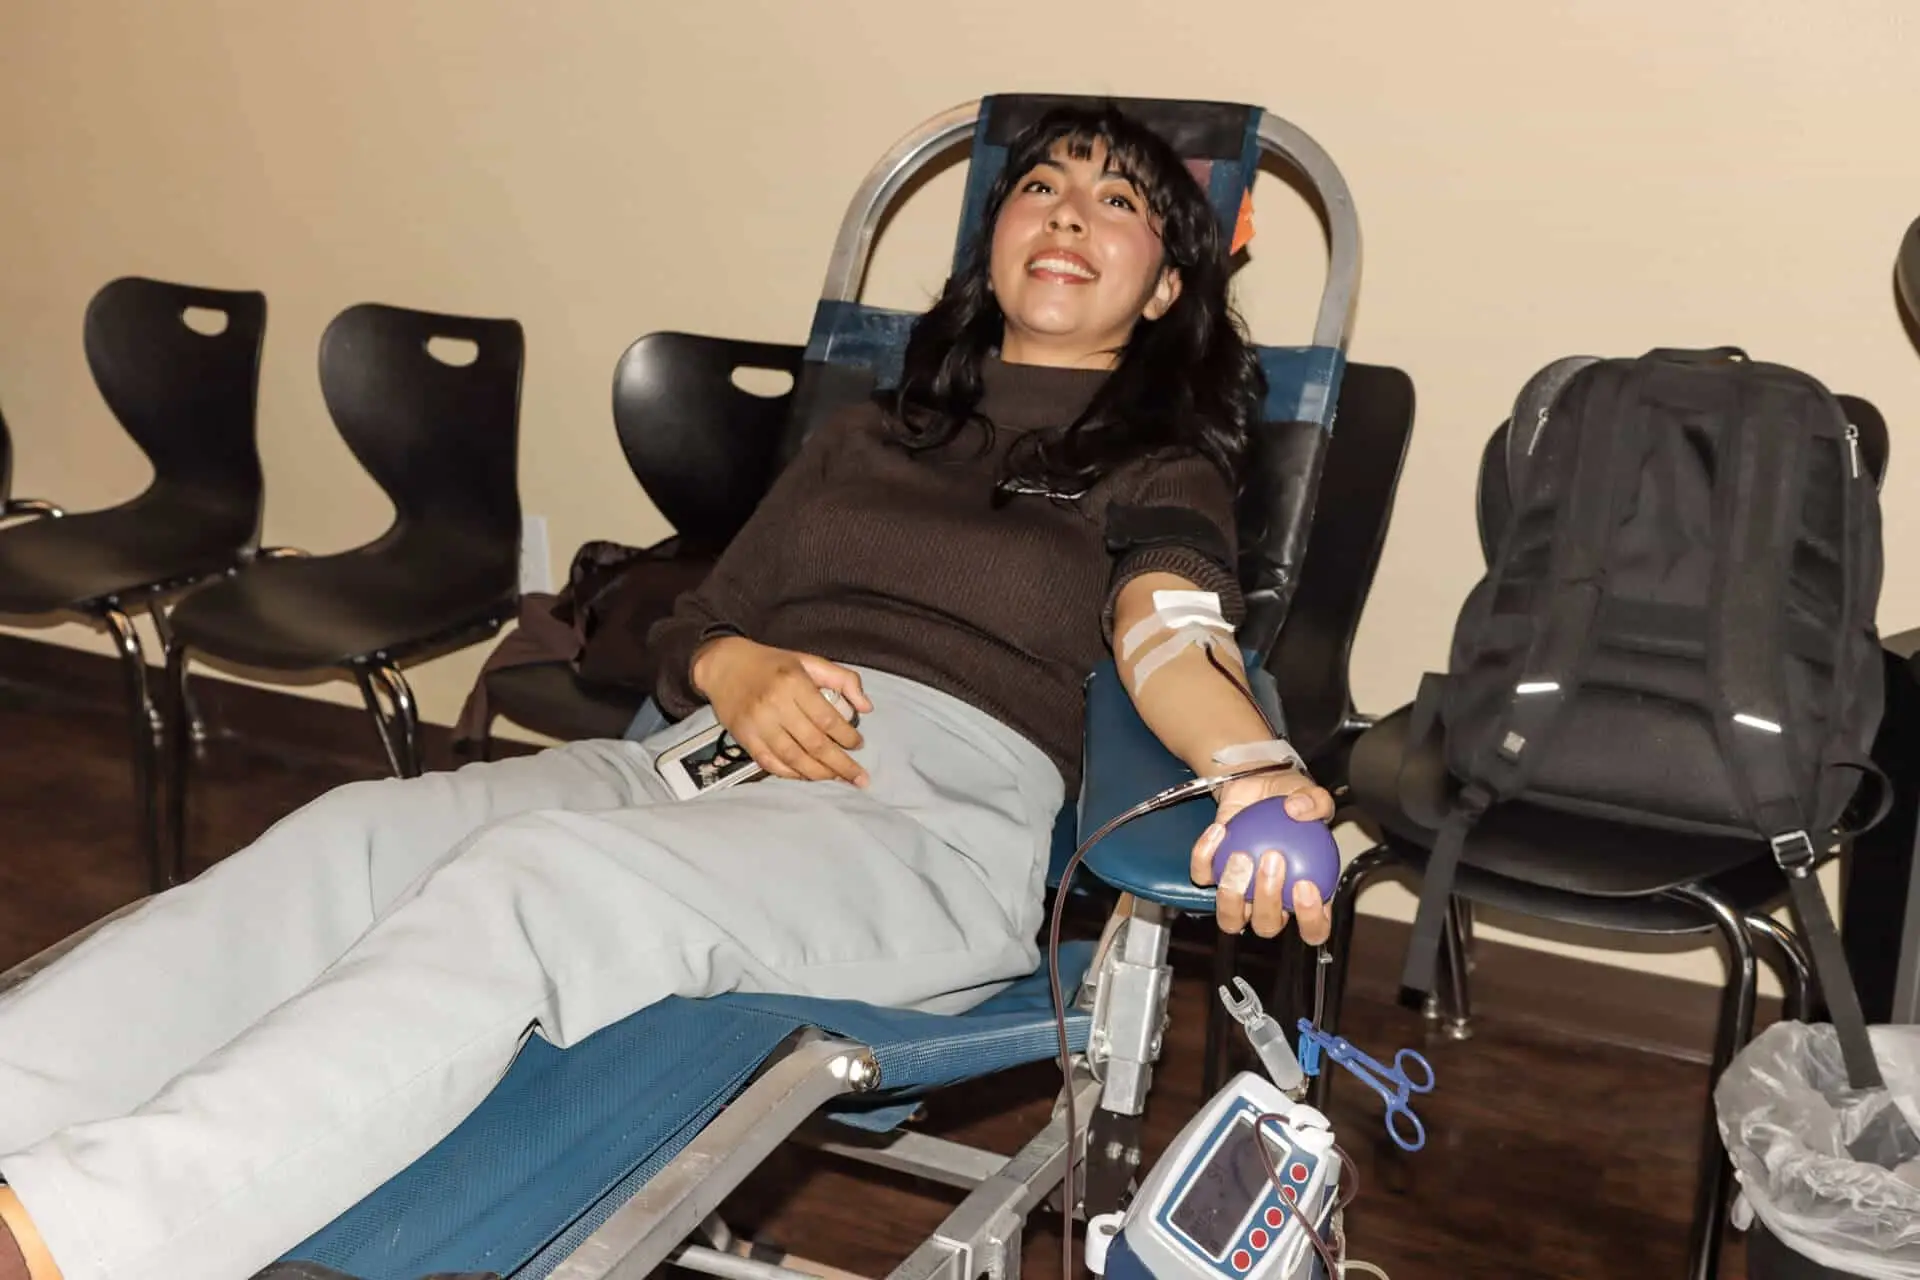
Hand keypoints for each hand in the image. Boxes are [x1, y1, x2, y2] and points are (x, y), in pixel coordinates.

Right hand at [691, 636, 874, 785]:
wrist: (724, 665)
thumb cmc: (771, 663)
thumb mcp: (809, 661)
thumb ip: (843, 679)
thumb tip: (867, 707)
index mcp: (794, 682)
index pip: (827, 719)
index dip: (847, 736)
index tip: (858, 745)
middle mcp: (775, 704)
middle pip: (814, 743)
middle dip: (840, 764)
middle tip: (859, 777)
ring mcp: (758, 723)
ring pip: (793, 758)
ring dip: (818, 773)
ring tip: (836, 778)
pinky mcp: (744, 737)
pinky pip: (770, 763)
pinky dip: (791, 774)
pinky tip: (806, 776)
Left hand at [1190, 770, 1336, 943]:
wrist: (1256, 784)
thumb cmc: (1288, 799)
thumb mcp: (1311, 794)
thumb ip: (1316, 802)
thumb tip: (1299, 810)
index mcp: (1304, 893)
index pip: (1314, 927)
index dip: (1311, 919)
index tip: (1305, 886)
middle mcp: (1271, 900)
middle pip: (1267, 925)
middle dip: (1268, 900)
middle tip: (1272, 859)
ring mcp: (1240, 892)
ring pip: (1230, 917)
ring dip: (1232, 893)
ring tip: (1241, 855)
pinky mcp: (1211, 872)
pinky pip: (1203, 875)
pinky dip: (1206, 855)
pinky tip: (1219, 831)